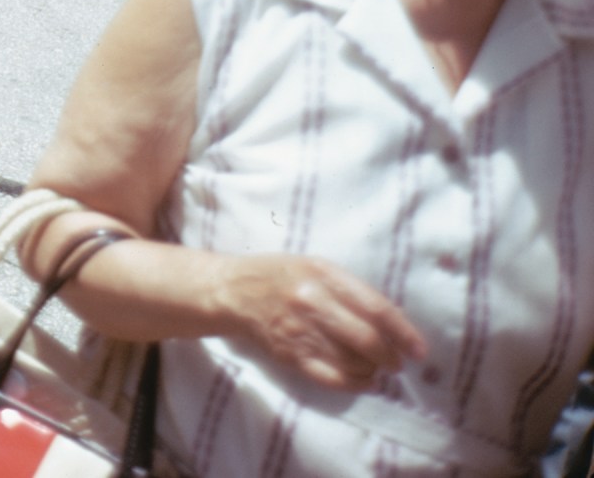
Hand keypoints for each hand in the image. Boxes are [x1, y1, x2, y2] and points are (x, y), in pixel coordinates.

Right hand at [222, 253, 426, 391]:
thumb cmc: (280, 275)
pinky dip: (355, 384)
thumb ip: (350, 290)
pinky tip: (365, 382)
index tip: (419, 350)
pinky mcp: (288, 354)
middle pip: (366, 340)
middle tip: (397, 362)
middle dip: (390, 357)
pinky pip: (331, 377)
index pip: (376, 308)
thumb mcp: (316, 267)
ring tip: (377, 369)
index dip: (403, 333)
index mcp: (322, 274)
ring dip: (374, 371)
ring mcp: (298, 331)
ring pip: (352, 362)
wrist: (232, 290)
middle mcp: (311, 302)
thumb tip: (393, 323)